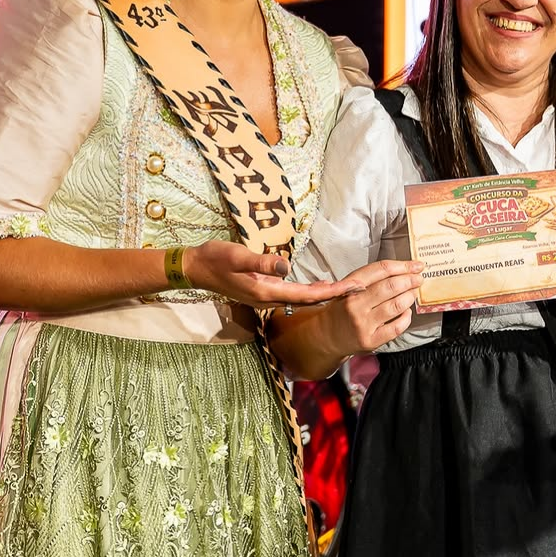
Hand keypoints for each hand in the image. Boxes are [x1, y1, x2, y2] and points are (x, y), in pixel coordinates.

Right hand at [183, 240, 362, 307]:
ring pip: (302, 298)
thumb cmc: (215, 259)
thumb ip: (261, 262)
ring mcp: (266, 295)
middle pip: (309, 299)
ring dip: (325, 294)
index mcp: (266, 292)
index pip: (307, 295)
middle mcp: (269, 298)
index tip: (353, 289)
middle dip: (335, 294)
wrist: (195, 268)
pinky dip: (311, 292)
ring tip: (347, 290)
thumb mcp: (237, 256)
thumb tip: (286, 267)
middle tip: (360, 289)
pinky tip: (321, 288)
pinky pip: (293, 294)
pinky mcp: (263, 290)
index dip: (332, 292)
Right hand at [323, 259, 425, 355]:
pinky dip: (406, 317)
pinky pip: (396, 327)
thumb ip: (372, 279)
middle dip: (410, 280)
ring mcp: (363, 324)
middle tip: (418, 279)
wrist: (327, 335)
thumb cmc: (343, 308)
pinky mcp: (370, 341)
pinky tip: (406, 312)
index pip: (381, 270)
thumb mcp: (349, 287)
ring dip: (409, 297)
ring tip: (412, 293)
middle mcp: (355, 304)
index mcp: (350, 287)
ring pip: (396, 306)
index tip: (416, 266)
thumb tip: (404, 269)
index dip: (403, 266)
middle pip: (391, 286)